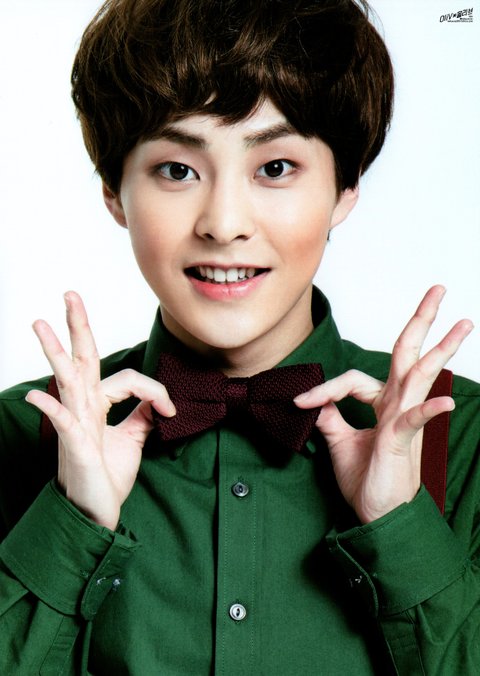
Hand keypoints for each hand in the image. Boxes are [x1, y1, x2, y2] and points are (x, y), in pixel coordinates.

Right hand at [25, 292, 175, 529]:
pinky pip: (61, 423)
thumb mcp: (134, 438)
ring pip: (66, 381)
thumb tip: (159, 399)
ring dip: (55, 352)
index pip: (128, 379)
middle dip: (78, 326)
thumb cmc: (108, 474)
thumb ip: (144, 414)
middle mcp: (84, 408)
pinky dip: (51, 409)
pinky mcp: (74, 446)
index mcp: (98, 405)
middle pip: (83, 359)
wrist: (98, 510)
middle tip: (70, 295)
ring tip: (39, 324)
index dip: (156, 390)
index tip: (172, 411)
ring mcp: (75, 424)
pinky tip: (37, 397)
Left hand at [294, 286, 473, 522]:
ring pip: (420, 375)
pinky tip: (445, 404)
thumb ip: (330, 417)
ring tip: (462, 323)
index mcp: (381, 404)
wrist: (378, 517)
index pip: (352, 378)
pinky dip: (429, 411)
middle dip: (421, 321)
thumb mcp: (339, 442)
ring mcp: (403, 419)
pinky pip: (415, 421)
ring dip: (440, 348)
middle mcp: (395, 404)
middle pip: (408, 354)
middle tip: (439, 291)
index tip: (298, 402)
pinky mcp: (403, 440)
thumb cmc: (366, 481)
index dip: (323, 387)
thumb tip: (314, 399)